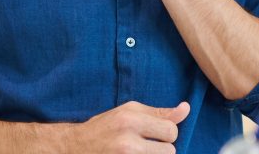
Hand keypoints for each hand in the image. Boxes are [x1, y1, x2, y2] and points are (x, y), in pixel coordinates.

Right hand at [66, 101, 190, 153]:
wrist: (72, 148)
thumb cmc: (103, 129)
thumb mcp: (127, 113)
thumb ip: (158, 113)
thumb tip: (186, 108)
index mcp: (130, 119)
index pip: (171, 129)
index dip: (167, 134)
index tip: (155, 135)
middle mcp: (127, 140)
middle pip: (170, 151)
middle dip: (163, 150)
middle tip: (146, 148)